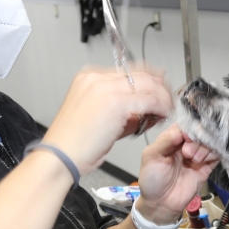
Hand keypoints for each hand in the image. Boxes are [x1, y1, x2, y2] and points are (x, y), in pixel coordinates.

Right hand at [42, 66, 169, 173]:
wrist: (60, 157)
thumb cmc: (74, 144)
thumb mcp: (96, 116)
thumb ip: (119, 108)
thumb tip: (143, 109)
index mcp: (88, 77)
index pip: (128, 71)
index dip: (149, 80)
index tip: (160, 89)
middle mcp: (96, 78)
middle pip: (141, 74)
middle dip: (160, 87)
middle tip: (168, 101)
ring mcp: (105, 87)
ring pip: (148, 85)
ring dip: (162, 97)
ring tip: (166, 111)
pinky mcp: (116, 102)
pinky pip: (148, 100)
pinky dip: (160, 107)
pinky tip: (161, 116)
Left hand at [134, 125, 219, 225]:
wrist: (161, 204)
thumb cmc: (152, 179)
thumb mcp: (151, 156)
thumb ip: (165, 140)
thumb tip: (182, 129)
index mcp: (171, 138)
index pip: (184, 124)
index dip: (188, 127)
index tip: (186, 136)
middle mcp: (186, 144)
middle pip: (199, 131)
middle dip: (196, 139)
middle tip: (187, 152)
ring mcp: (197, 155)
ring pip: (209, 142)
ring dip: (203, 148)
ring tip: (193, 160)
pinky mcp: (206, 166)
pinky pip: (216, 155)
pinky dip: (212, 154)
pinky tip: (202, 162)